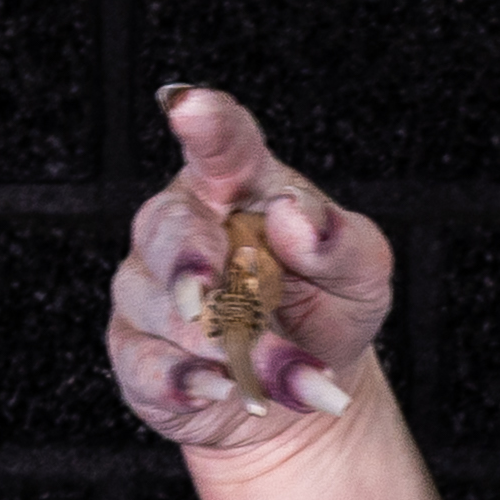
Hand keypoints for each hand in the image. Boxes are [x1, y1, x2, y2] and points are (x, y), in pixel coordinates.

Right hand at [107, 85, 394, 460]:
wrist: (307, 393)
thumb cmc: (329, 309)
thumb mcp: (362, 273)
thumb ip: (337, 240)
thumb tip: (296, 219)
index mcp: (237, 187)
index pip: (221, 146)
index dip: (205, 123)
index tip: (191, 106)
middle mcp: (183, 228)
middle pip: (169, 231)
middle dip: (195, 265)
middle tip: (215, 292)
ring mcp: (151, 291)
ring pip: (167, 311)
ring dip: (230, 348)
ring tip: (288, 377)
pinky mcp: (137, 354)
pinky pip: (145, 365)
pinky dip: (187, 382)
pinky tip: (224, 390)